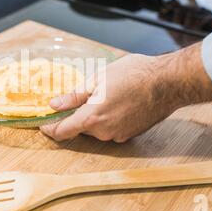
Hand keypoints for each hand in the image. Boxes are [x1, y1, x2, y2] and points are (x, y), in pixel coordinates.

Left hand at [40, 43, 211, 142]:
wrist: (168, 83)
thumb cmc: (133, 75)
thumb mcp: (97, 80)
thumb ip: (73, 96)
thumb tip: (54, 105)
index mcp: (91, 118)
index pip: (62, 132)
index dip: (49, 129)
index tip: (43, 124)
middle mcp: (103, 132)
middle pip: (80, 128)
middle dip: (76, 115)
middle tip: (82, 96)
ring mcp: (118, 135)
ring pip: (97, 128)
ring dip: (94, 115)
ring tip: (106, 94)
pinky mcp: (130, 134)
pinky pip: (111, 129)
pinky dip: (109, 118)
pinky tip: (118, 102)